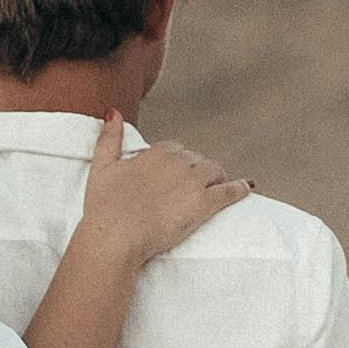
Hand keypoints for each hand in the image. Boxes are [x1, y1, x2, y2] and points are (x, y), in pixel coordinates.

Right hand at [77, 109, 248, 269]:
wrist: (114, 235)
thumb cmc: (103, 206)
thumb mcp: (101, 167)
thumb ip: (109, 138)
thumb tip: (113, 112)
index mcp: (155, 153)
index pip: (174, 148)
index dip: (176, 161)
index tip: (173, 174)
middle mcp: (177, 163)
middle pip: (196, 159)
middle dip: (196, 170)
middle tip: (194, 185)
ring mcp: (192, 183)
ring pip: (214, 171)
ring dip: (217, 177)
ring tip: (218, 186)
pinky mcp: (203, 204)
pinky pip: (229, 191)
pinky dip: (240, 188)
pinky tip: (247, 188)